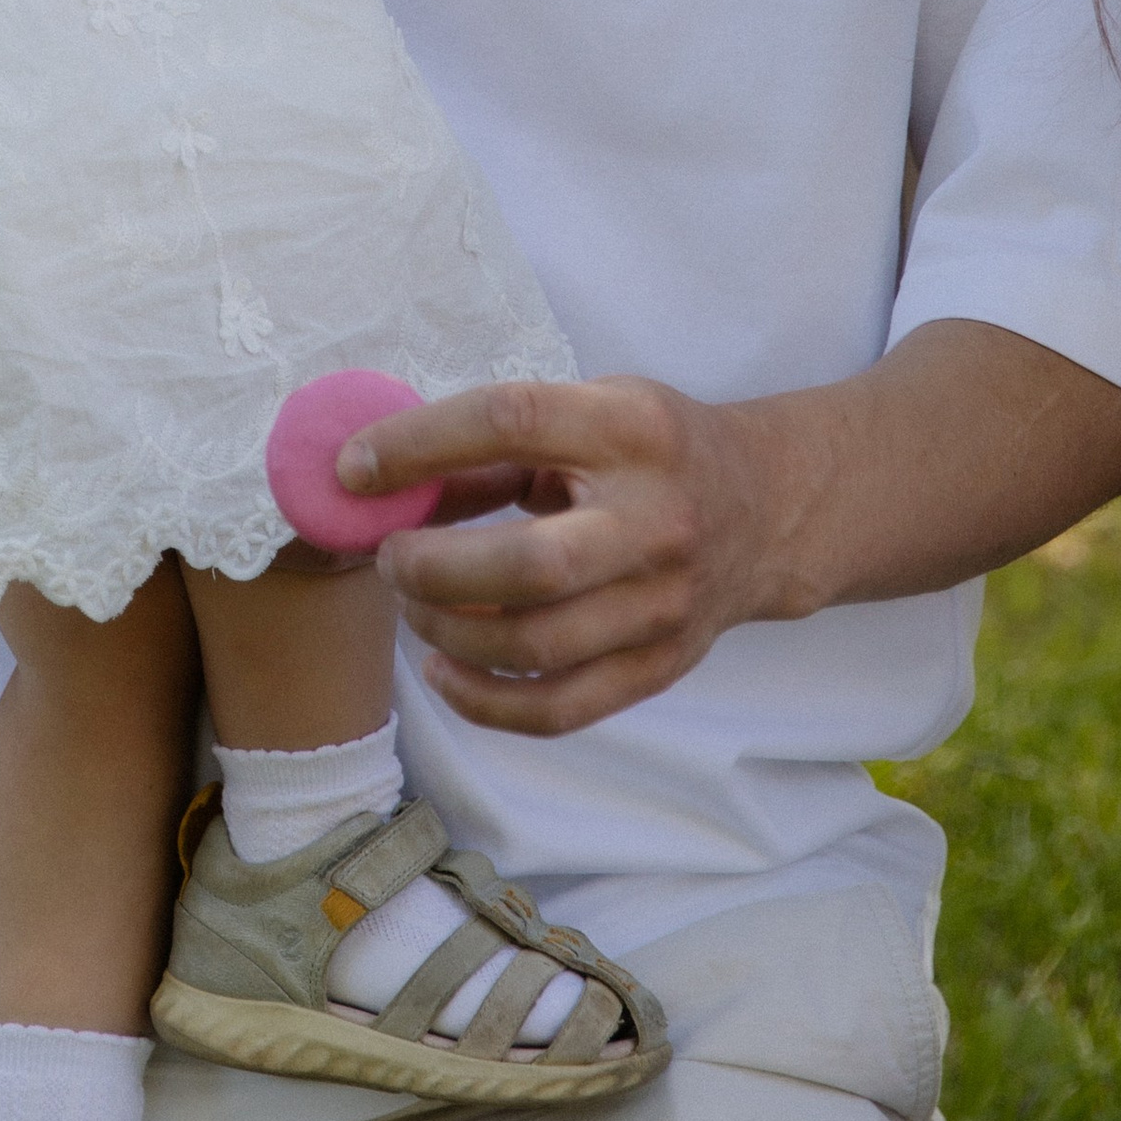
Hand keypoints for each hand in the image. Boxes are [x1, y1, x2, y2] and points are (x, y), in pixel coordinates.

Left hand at [346, 376, 766, 737]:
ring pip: (536, 646)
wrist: (766, 508)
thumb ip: (492, 448)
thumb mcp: (586, 412)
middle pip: (530, 565)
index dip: (418, 444)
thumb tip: (380, 480)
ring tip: (412, 605)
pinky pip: (560, 708)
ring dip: (447, 632)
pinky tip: (443, 669)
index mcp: (630, 427)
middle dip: (433, 569)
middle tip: (388, 557)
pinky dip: (484, 701)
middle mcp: (656, 518)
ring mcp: (665, 602)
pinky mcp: (663, 665)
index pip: (510, 420)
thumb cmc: (650, 450)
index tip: (353, 469)